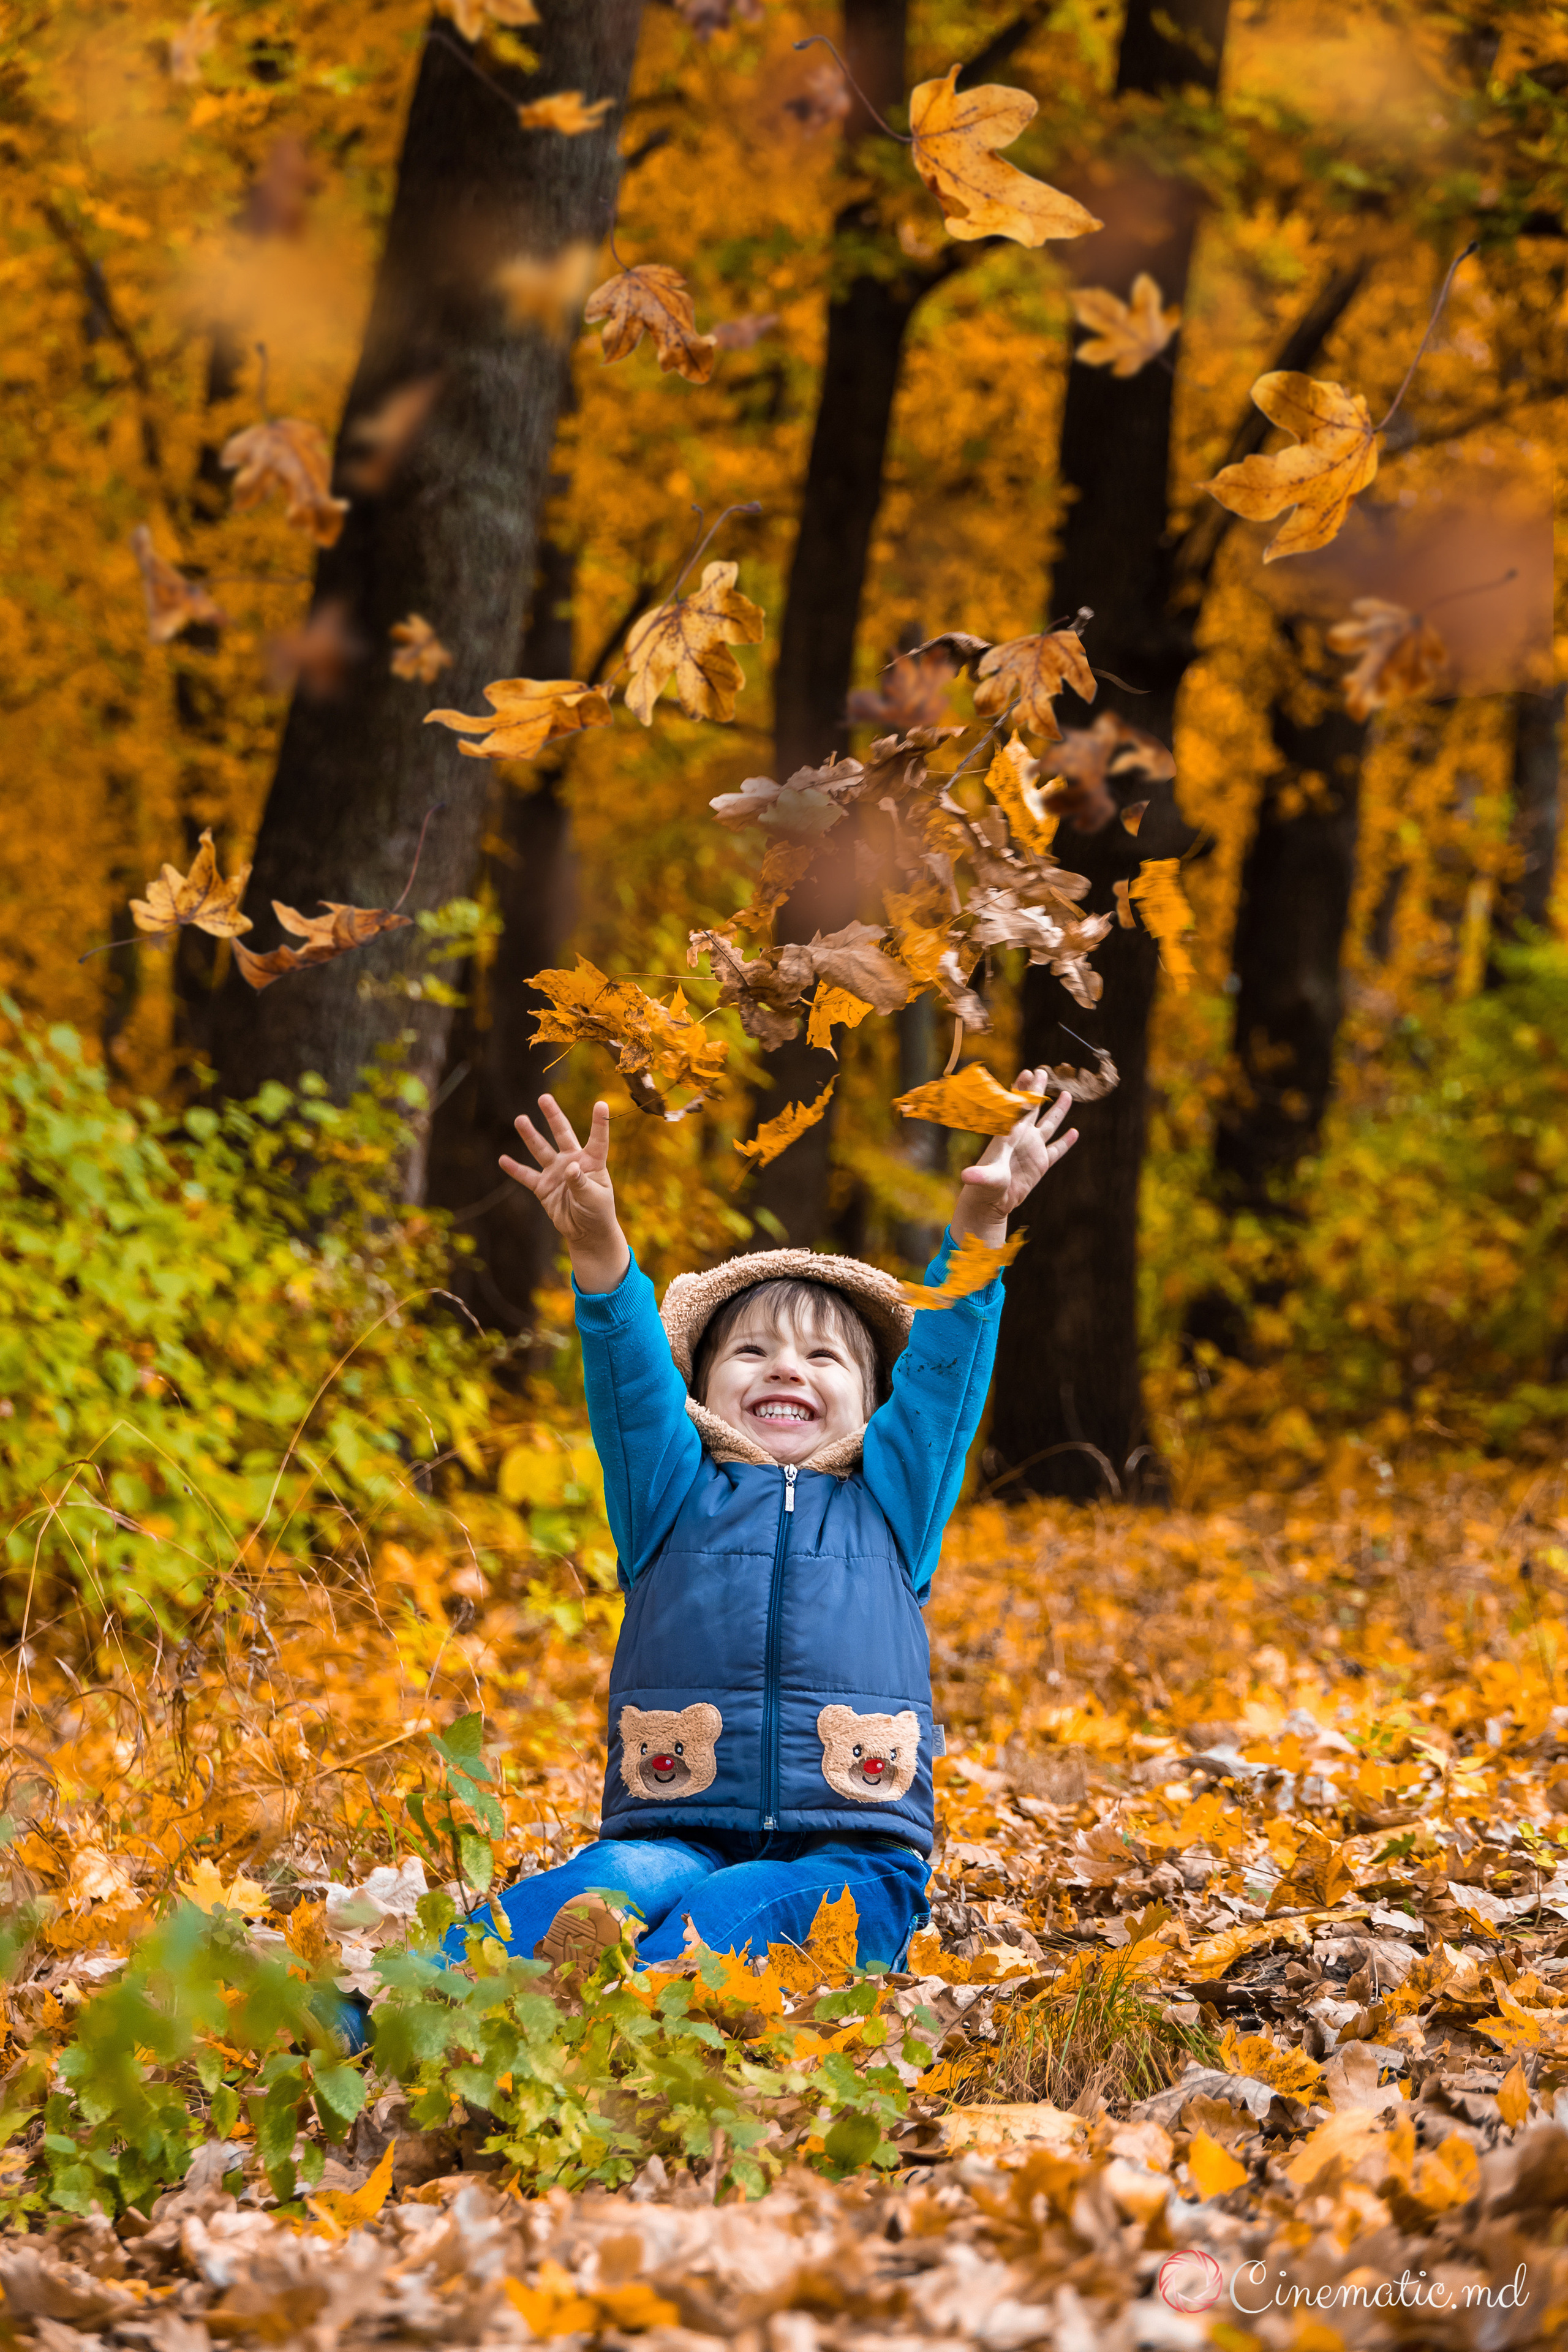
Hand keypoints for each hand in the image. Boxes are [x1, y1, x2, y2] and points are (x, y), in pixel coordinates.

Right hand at [500, 1095, 629, 1293]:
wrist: (586, 1232)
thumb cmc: (598, 1212)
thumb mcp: (595, 1199)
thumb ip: (581, 1183)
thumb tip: (570, 1167)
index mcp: (593, 1162)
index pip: (597, 1139)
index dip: (599, 1123)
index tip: (601, 1104)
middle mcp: (573, 1161)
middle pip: (562, 1134)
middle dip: (553, 1116)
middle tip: (544, 1098)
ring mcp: (556, 1172)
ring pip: (541, 1150)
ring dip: (530, 1136)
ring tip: (520, 1119)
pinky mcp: (543, 1187)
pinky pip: (527, 1176)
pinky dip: (515, 1169)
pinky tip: (503, 1160)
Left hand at [949, 1071, 1077, 1246]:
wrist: (991, 1204)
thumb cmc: (983, 1188)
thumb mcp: (985, 1179)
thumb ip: (980, 1176)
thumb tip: (966, 1177)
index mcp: (1008, 1135)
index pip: (1018, 1108)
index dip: (1023, 1090)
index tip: (1027, 1072)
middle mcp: (1021, 1138)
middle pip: (1032, 1110)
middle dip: (1036, 1091)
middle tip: (1040, 1071)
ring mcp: (1032, 1150)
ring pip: (1049, 1125)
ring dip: (1057, 1111)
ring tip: (1066, 1094)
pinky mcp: (1040, 1165)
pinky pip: (1056, 1150)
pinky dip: (1065, 1142)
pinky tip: (1074, 1132)